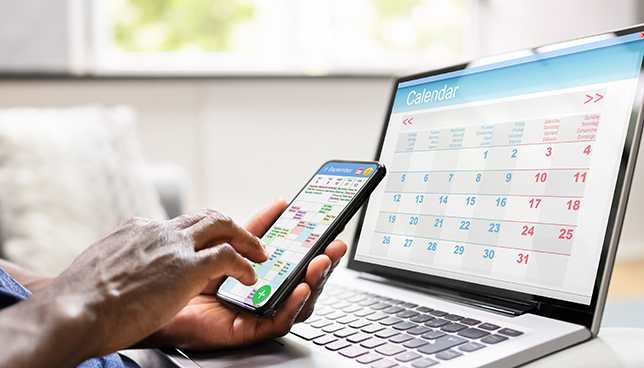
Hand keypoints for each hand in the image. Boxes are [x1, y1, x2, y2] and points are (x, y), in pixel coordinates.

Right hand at [38, 209, 267, 358]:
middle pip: (206, 217)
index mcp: (137, 230)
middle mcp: (158, 231)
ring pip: (223, 226)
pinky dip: (244, 266)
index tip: (207, 241)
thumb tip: (117, 268)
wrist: (72, 310)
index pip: (177, 223)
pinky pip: (228, 258)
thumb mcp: (97, 267)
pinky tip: (250, 277)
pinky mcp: (186, 268)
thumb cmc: (78, 300)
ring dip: (246, 239)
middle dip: (231, 226)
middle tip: (247, 238)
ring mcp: (174, 247)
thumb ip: (117, 260)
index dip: (198, 232)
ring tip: (259, 254)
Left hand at [146, 198, 347, 349]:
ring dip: (313, 281)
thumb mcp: (219, 244)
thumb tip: (280, 205)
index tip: (327, 227)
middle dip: (321, 262)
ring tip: (320, 264)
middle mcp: (257, 292)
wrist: (140, 303)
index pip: (289, 256)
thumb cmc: (174, 276)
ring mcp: (253, 312)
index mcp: (253, 272)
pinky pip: (276, 322)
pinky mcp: (244, 330)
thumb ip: (250, 229)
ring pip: (295, 301)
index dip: (310, 243)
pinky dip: (292, 306)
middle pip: (299, 279)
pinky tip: (300, 288)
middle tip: (334, 246)